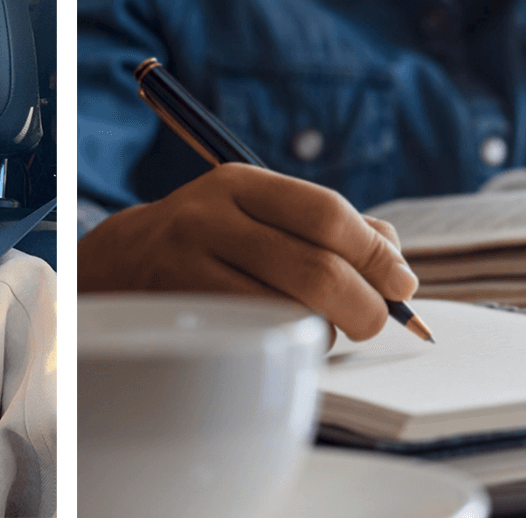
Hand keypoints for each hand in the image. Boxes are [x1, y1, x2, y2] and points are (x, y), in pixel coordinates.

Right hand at [78, 163, 417, 340]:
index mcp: (241, 184)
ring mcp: (189, 268)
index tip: (402, 281)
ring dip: (329, 327)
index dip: (376, 253)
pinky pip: (260, 338)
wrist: (123, 264)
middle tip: (379, 319)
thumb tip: (397, 263)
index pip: (327, 213)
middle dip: (366, 303)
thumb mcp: (260, 211)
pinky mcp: (180, 314)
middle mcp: (210, 219)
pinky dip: (293, 342)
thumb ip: (330, 226)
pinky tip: (292, 334)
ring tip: (328, 323)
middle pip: (316, 269)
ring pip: (291, 312)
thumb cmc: (216, 240)